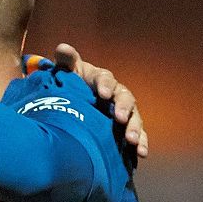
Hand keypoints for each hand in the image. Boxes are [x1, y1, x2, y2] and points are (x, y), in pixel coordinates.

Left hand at [53, 43, 147, 158]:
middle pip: (125, 99)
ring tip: (132, 141)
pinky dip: (140, 143)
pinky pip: (137, 135)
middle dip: (124, 108)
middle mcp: (117, 94)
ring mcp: (124, 112)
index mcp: (102, 79)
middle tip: (120, 118)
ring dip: (135, 129)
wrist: (74, 101)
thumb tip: (62, 47)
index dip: (105, 85)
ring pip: (134, 118)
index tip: (102, 93)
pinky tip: (141, 153)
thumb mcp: (67, 71)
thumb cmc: (72, 83)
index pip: (106, 79)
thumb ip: (66, 60)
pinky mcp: (126, 128)